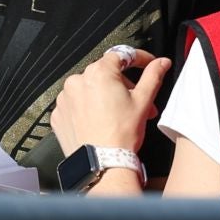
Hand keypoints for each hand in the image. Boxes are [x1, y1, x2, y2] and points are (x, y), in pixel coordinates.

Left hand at [51, 48, 173, 153]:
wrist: (102, 164)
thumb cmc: (121, 134)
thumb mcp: (143, 101)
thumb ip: (153, 76)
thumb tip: (161, 63)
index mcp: (99, 73)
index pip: (121, 55)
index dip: (139, 59)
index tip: (148, 65)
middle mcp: (77, 81)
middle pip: (105, 73)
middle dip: (124, 85)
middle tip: (138, 102)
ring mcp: (65, 98)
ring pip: (89, 88)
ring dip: (104, 96)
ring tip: (118, 115)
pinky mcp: (58, 114)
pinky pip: (75, 104)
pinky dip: (87, 109)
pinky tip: (100, 121)